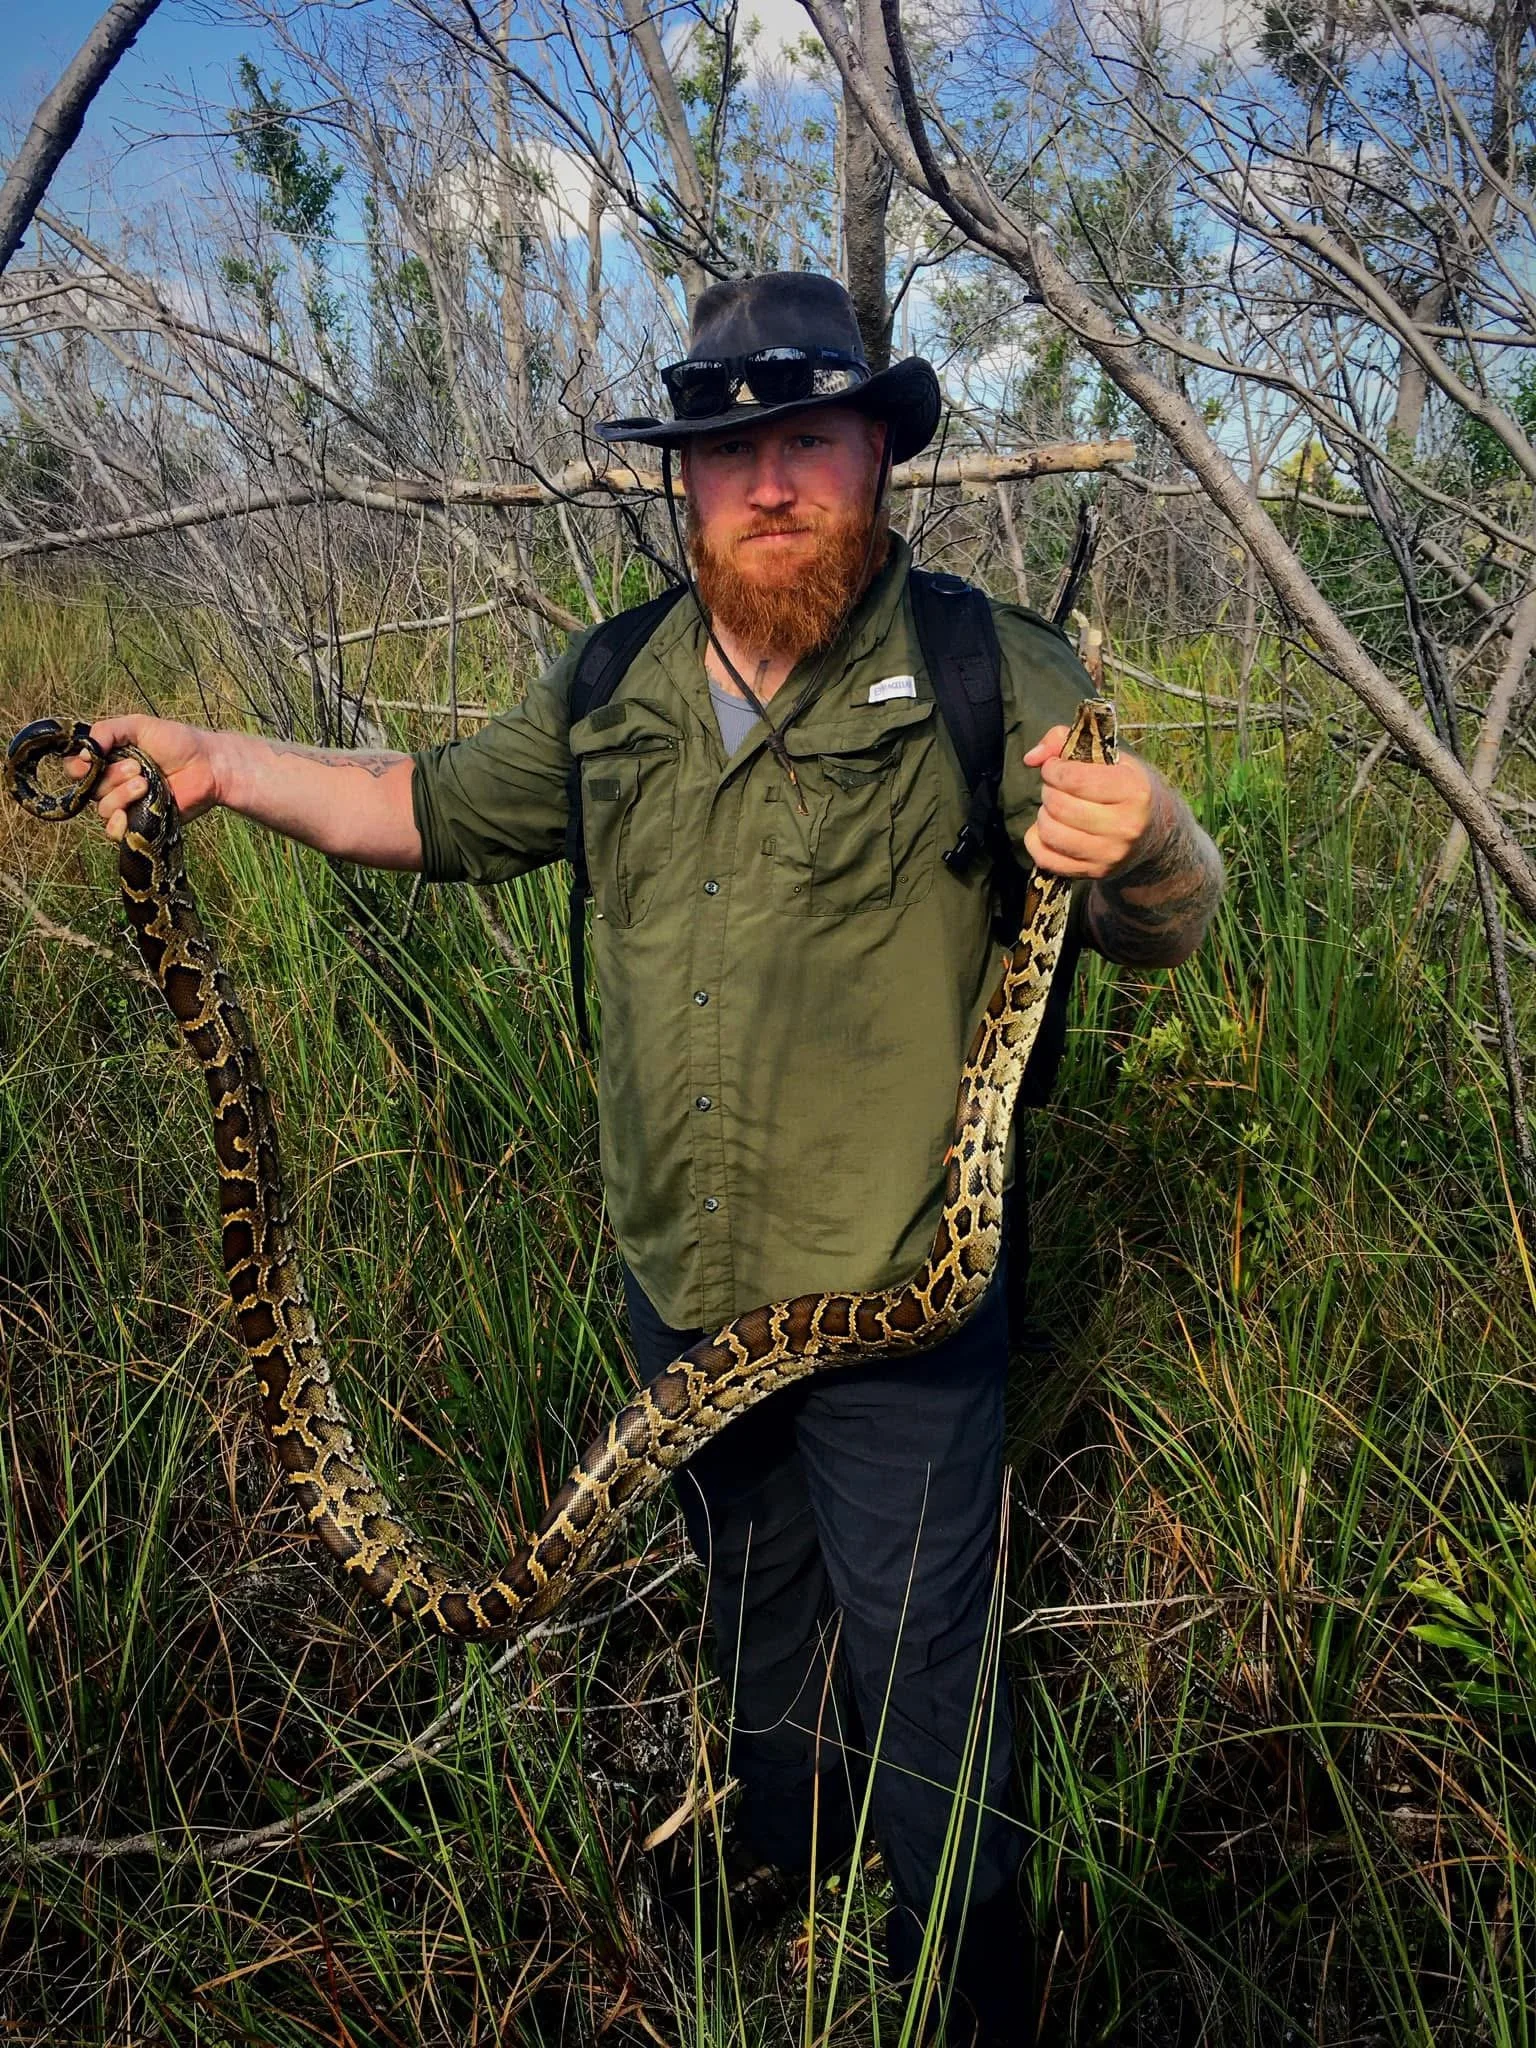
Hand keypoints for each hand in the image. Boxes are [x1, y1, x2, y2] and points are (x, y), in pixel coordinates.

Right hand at [67, 715, 222, 843]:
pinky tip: (133, 811)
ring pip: (102, 809)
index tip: (95, 758)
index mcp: (107, 760)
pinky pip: (115, 832)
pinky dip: (119, 823)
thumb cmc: (177, 742)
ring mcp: (126, 805)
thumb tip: (83, 752)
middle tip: (137, 767)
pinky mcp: (140, 824)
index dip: (79, 766)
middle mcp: (111, 784)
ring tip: (147, 783)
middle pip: (88, 789)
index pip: (74, 768)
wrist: (208, 766)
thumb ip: (108, 730)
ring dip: (122, 794)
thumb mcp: (139, 726)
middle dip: (111, 776)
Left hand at [1022, 725, 1161, 879]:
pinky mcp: (1093, 873)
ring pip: (1049, 831)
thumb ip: (1064, 741)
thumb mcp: (1108, 756)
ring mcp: (1109, 854)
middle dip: (1049, 791)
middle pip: (1059, 805)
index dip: (1054, 769)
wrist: (1153, 833)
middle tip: (1057, 788)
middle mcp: (1124, 826)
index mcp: (1133, 790)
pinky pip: (1044, 857)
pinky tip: (1052, 829)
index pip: (1074, 778)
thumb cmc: (1124, 787)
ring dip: (1043, 815)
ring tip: (1057, 808)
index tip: (1056, 767)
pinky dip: (1037, 840)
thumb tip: (1031, 757)